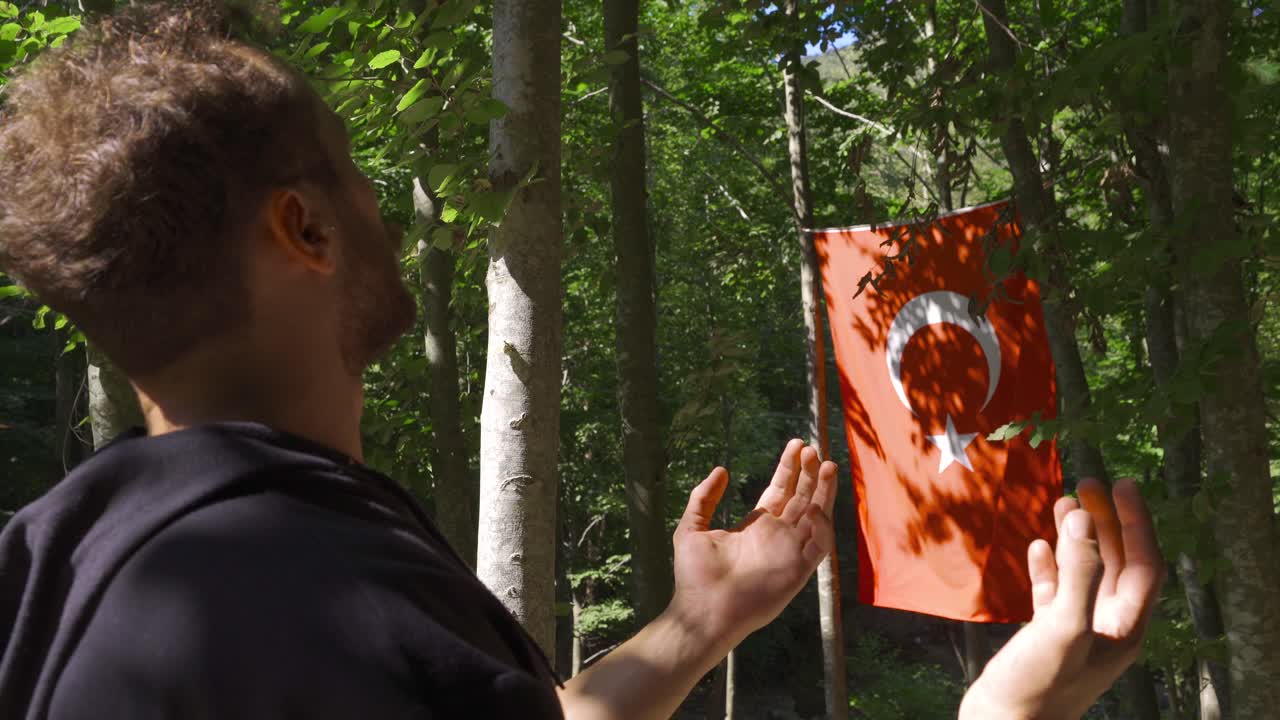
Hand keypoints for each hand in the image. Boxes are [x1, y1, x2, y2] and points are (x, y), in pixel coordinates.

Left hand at [667, 439, 837, 646]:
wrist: (702, 610)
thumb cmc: (694, 575)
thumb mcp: (692, 527)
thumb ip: (704, 498)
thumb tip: (721, 470)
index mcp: (757, 526)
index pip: (781, 491)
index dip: (790, 468)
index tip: (797, 444)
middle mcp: (777, 537)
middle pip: (802, 498)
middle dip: (810, 474)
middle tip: (813, 448)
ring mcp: (790, 552)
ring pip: (816, 516)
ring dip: (824, 492)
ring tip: (828, 465)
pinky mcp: (798, 571)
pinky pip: (819, 546)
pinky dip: (822, 527)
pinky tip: (816, 508)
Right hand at [960, 478, 1164, 719]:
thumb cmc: (1038, 685)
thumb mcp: (1064, 626)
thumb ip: (1080, 571)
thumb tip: (1083, 515)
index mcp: (1125, 628)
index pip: (1144, 564)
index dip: (1136, 522)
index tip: (1121, 484)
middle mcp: (1107, 629)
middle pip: (1117, 564)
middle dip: (1106, 522)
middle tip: (1088, 482)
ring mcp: (1077, 633)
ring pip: (1086, 574)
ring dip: (1076, 539)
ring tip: (1061, 502)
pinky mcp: (1046, 638)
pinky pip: (1055, 593)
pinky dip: (1049, 567)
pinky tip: (1037, 547)